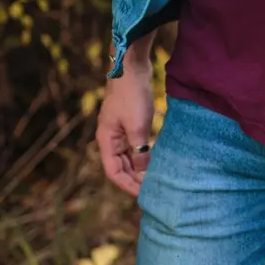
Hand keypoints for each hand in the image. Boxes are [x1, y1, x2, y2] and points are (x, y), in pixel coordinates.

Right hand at [96, 58, 153, 196]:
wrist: (131, 68)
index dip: (127, 186)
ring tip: (158, 181)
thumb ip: (140, 150)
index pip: (114, 172)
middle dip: (136, 181)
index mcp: (106, 141)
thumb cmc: (131, 95)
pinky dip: (145, 157)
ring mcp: (120, 132)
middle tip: (155, 192)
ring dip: (141, 170)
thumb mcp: (137, 126)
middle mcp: (110, 139)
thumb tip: (144, 171)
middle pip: (121, 167)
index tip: (144, 196)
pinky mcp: (130, 125)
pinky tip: (158, 163)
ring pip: (129, 158)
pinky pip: (136, 148)